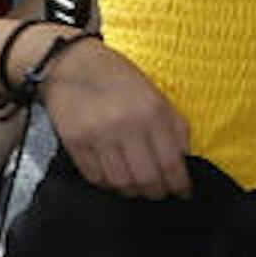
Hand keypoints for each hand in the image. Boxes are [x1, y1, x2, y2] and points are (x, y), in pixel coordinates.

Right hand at [39, 35, 192, 199]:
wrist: (70, 64)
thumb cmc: (119, 79)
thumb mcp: (157, 96)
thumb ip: (174, 127)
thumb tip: (184, 160)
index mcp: (151, 112)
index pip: (170, 162)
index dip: (179, 184)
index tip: (184, 192)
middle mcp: (125, 125)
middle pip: (146, 178)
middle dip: (157, 192)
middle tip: (160, 192)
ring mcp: (97, 135)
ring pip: (120, 182)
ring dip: (133, 191)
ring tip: (138, 188)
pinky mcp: (73, 142)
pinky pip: (95, 176)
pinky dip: (108, 184)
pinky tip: (115, 179)